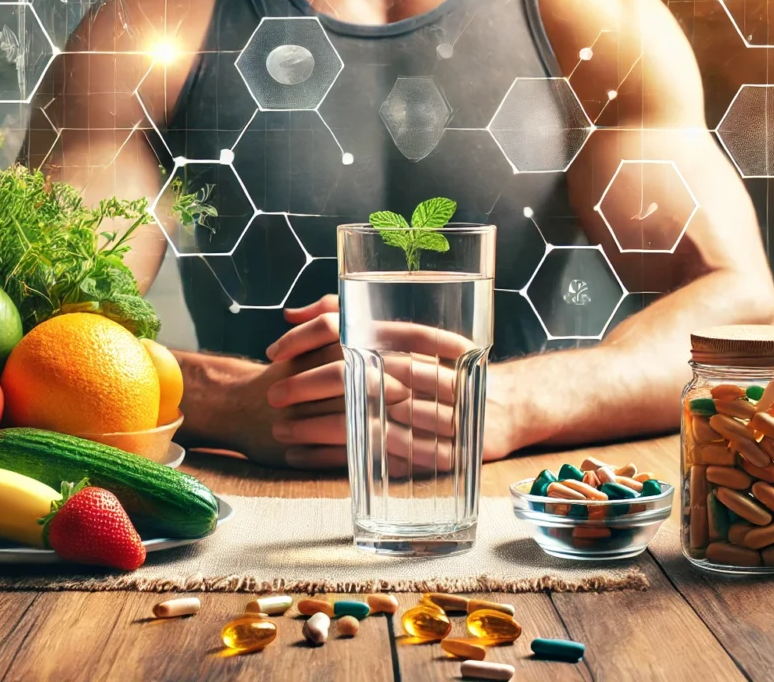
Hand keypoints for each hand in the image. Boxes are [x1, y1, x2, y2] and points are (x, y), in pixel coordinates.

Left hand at [265, 295, 487, 472]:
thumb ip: (345, 317)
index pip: (349, 328)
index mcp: (408, 339)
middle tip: (272, 393)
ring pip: (358, 422)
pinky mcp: (425, 454)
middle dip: (305, 385)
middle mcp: (418, 374)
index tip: (274, 351)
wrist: (500, 409)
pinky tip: (299, 457)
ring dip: (312, 428)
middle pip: (351, 376)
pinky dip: (329, 459)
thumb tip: (290, 313)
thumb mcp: (399, 335)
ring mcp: (422, 416)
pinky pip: (368, 460)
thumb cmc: (437, 367)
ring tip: (278, 431)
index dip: (306, 337)